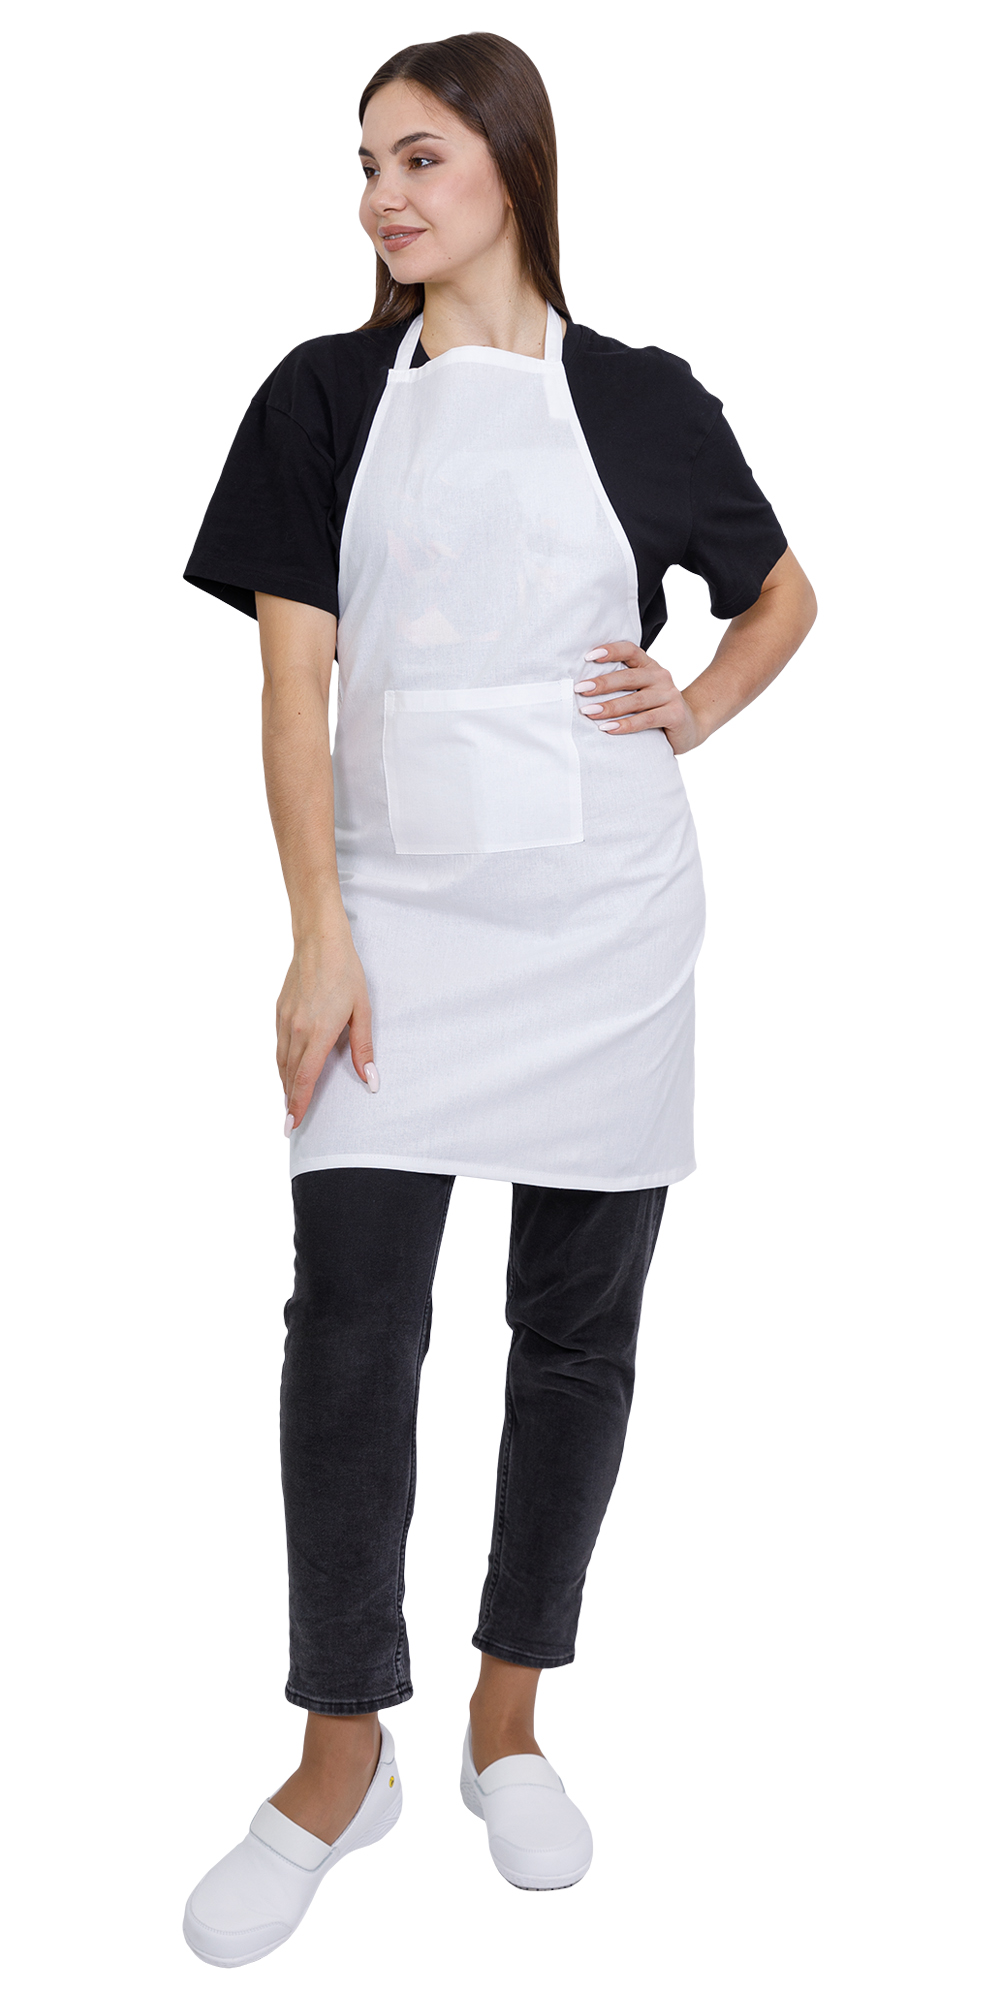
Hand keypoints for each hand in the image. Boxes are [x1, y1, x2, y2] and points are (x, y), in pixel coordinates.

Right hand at [276, 928, 376, 1130]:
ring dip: (284, 1083)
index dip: (298, 1104)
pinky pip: (278, 1045)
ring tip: (289, 1101)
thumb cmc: (345, 973)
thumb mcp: (362, 1011)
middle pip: (289, 1075)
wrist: (319, 941)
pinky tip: (287, 1068)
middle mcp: (296, 1030)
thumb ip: (363, 1049)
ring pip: (281, 1061)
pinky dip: (282, 1063)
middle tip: (290, 1123)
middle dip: (289, 1101)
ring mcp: (284, 1020)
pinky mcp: (279, 1011)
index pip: (305, 1078)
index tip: (292, 1124)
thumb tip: (370, 1080)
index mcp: (318, 1033)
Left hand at [575, 642, 703, 753]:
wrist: (689, 726)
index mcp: (649, 666)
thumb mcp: (641, 691)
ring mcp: (669, 695)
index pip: (630, 651)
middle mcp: (661, 676)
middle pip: (629, 677)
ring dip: (610, 707)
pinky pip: (646, 719)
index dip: (611, 651)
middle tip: (581, 689)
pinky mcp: (674, 714)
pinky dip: (626, 725)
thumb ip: (622, 686)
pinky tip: (609, 728)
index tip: (588, 657)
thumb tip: (584, 687)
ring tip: (590, 712)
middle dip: (603, 683)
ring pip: (636, 700)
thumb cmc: (656, 708)